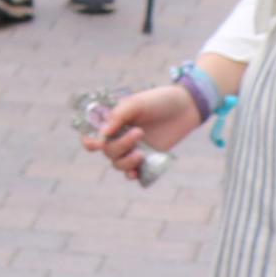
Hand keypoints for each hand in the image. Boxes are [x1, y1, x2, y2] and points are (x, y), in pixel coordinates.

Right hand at [89, 83, 205, 177]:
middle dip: (121, 145)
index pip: (92, 136)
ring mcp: (134, 148)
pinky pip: (134, 173)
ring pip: (118, 164)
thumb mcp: (136, 103)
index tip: (97, 144)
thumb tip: (102, 134)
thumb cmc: (158, 101)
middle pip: (108, 151)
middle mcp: (120, 136)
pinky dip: (132, 175)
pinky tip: (135, 174)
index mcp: (113, 122)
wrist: (186, 107)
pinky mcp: (148, 158)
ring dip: (126, 162)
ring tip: (141, 154)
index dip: (89, 143)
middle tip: (139, 133)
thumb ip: (118, 116)